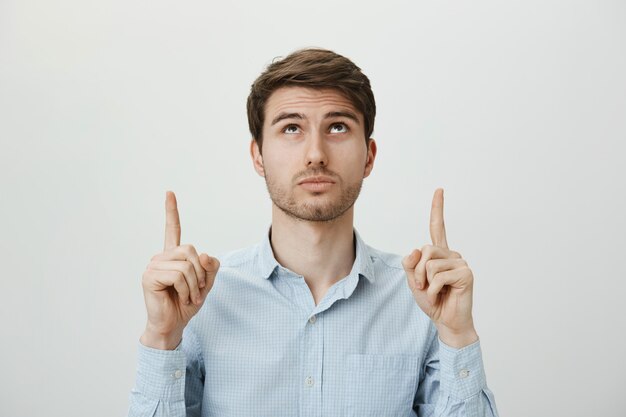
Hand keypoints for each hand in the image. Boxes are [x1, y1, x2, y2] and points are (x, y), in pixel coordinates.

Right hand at [140, 191, 218, 349]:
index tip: (169, 193)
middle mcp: (161, 257)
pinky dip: (187, 289)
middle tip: (197, 291)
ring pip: (186, 264)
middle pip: (190, 250)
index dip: (171, 212)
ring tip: (189, 297)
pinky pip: (178, 275)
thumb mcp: (206, 284)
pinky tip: (181, 298)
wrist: (173, 325)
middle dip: (200, 273)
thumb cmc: (186, 304)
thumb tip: (205, 255)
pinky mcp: (150, 276)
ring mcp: (153, 265)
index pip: (172, 230)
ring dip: (194, 284)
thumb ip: (210, 267)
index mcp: (172, 256)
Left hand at [402, 188, 477, 347]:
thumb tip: (416, 250)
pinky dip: (433, 290)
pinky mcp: (466, 274)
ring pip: (430, 264)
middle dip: (417, 272)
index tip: (439, 190)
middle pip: (425, 250)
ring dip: (425, 283)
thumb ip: (410, 265)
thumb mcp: (413, 282)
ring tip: (434, 293)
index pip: (438, 227)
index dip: (437, 208)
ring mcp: (460, 262)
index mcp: (439, 254)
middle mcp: (451, 254)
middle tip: (423, 287)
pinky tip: (442, 296)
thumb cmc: (432, 301)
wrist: (446, 321)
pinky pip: (438, 276)